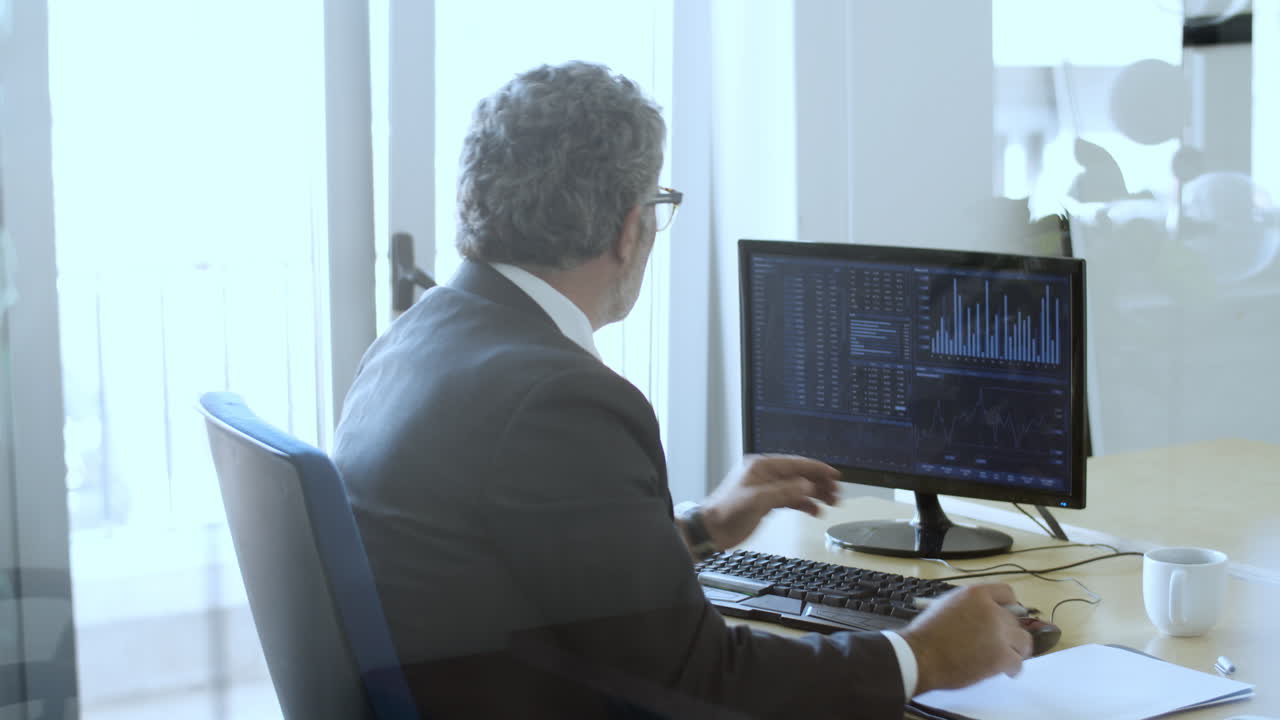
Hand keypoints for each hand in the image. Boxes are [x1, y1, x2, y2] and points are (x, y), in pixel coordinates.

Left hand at [699, 455, 839, 549]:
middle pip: (799, 475)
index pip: (796, 464)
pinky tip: (815, 511)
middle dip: (819, 483)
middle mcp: (765, 475)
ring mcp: (767, 488)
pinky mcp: (767, 502)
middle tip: (836, 492)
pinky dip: (804, 504)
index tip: (834, 474)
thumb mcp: (757, 500)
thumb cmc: (726, 513)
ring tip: (831, 502)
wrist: (711, 531)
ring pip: (798, 487)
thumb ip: (784, 491)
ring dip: (814, 494)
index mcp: (761, 467)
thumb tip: (806, 486)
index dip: (817, 469)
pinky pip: (791, 499)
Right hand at [899, 584, 1033, 694]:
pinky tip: (1006, 670)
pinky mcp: (1001, 656)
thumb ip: (968, 606)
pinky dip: (1013, 667)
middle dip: (1008, 631)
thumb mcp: (945, 605)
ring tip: (1008, 656)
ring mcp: (998, 633)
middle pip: (1014, 619)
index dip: (1008, 605)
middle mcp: (991, 610)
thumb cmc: (927, 633)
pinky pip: (1018, 662)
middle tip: (1001, 642)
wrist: (921, 655)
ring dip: (1016, 648)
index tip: (1007, 615)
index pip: (1006, 593)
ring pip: (1023, 640)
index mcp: (975, 594)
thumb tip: (982, 615)